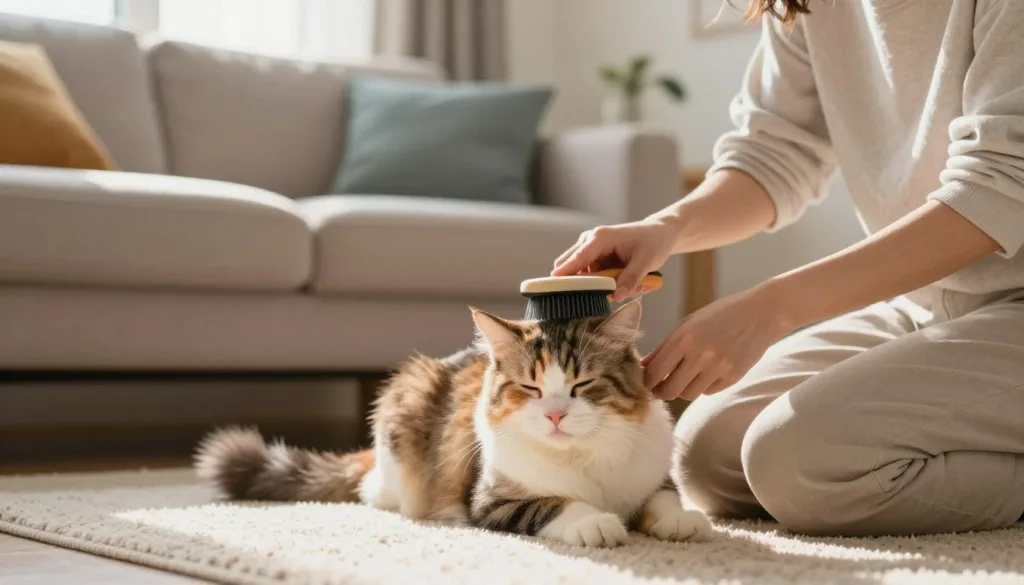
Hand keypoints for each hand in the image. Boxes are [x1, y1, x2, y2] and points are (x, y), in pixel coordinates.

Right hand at [552, 218, 678, 301]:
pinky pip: (591, 276)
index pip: (577, 259)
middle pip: (570, 266)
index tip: (551, 289)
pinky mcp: (594, 257)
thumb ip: (630, 280)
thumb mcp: (646, 262)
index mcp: (599, 238)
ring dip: (599, 285)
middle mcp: (589, 240)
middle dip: (585, 284)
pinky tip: (623, 280)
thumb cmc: (653, 242)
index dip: (565, 275)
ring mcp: (590, 249)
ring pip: (582, 275)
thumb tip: (616, 297)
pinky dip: (603, 283)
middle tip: (607, 293)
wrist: (660, 233)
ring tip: (627, 283)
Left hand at [642, 282, 793, 400]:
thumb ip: (664, 347)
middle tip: (659, 389)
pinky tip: (705, 373)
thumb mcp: (688, 323)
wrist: (760, 313)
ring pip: (688, 394)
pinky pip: (708, 391)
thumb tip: (643, 366)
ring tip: (683, 378)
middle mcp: (700, 355)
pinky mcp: (733, 377)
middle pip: (670, 390)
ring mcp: (719, 368)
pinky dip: (702, 386)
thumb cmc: (720, 315)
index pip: (656, 372)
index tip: (645, 382)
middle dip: (661, 392)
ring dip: (682, 389)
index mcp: (684, 338)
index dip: (646, 381)